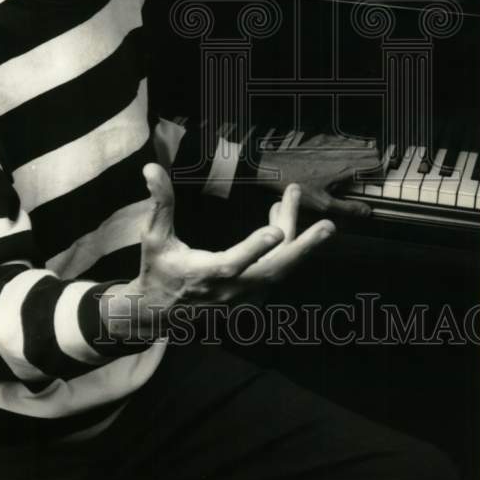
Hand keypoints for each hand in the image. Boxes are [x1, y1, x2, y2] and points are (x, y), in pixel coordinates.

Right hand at [100, 165, 334, 339]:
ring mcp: (245, 296)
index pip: (234, 263)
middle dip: (304, 248)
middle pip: (274, 270)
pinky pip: (276, 271)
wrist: (160, 312)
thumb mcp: (153, 236)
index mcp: (206, 274)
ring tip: (293, 198)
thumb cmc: (158, 269)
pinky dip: (285, 248)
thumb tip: (151, 167)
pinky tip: (281, 220)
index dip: (255, 248)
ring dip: (295, 237)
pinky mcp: (252, 297)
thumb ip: (160, 202)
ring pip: (279, 267)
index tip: (278, 231)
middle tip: (328, 227)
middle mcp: (230, 290)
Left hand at [257, 132, 381, 217]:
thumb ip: (348, 207)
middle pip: (370, 150)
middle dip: (373, 162)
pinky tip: (340, 157)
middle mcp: (341, 152)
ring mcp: (331, 143)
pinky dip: (347, 146)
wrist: (276, 168)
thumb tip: (367, 211)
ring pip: (358, 143)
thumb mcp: (324, 203)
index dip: (378, 172)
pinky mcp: (321, 139)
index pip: (375, 163)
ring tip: (356, 166)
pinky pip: (343, 139)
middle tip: (367, 174)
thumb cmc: (298, 186)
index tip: (375, 181)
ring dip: (361, 153)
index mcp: (345, 167)